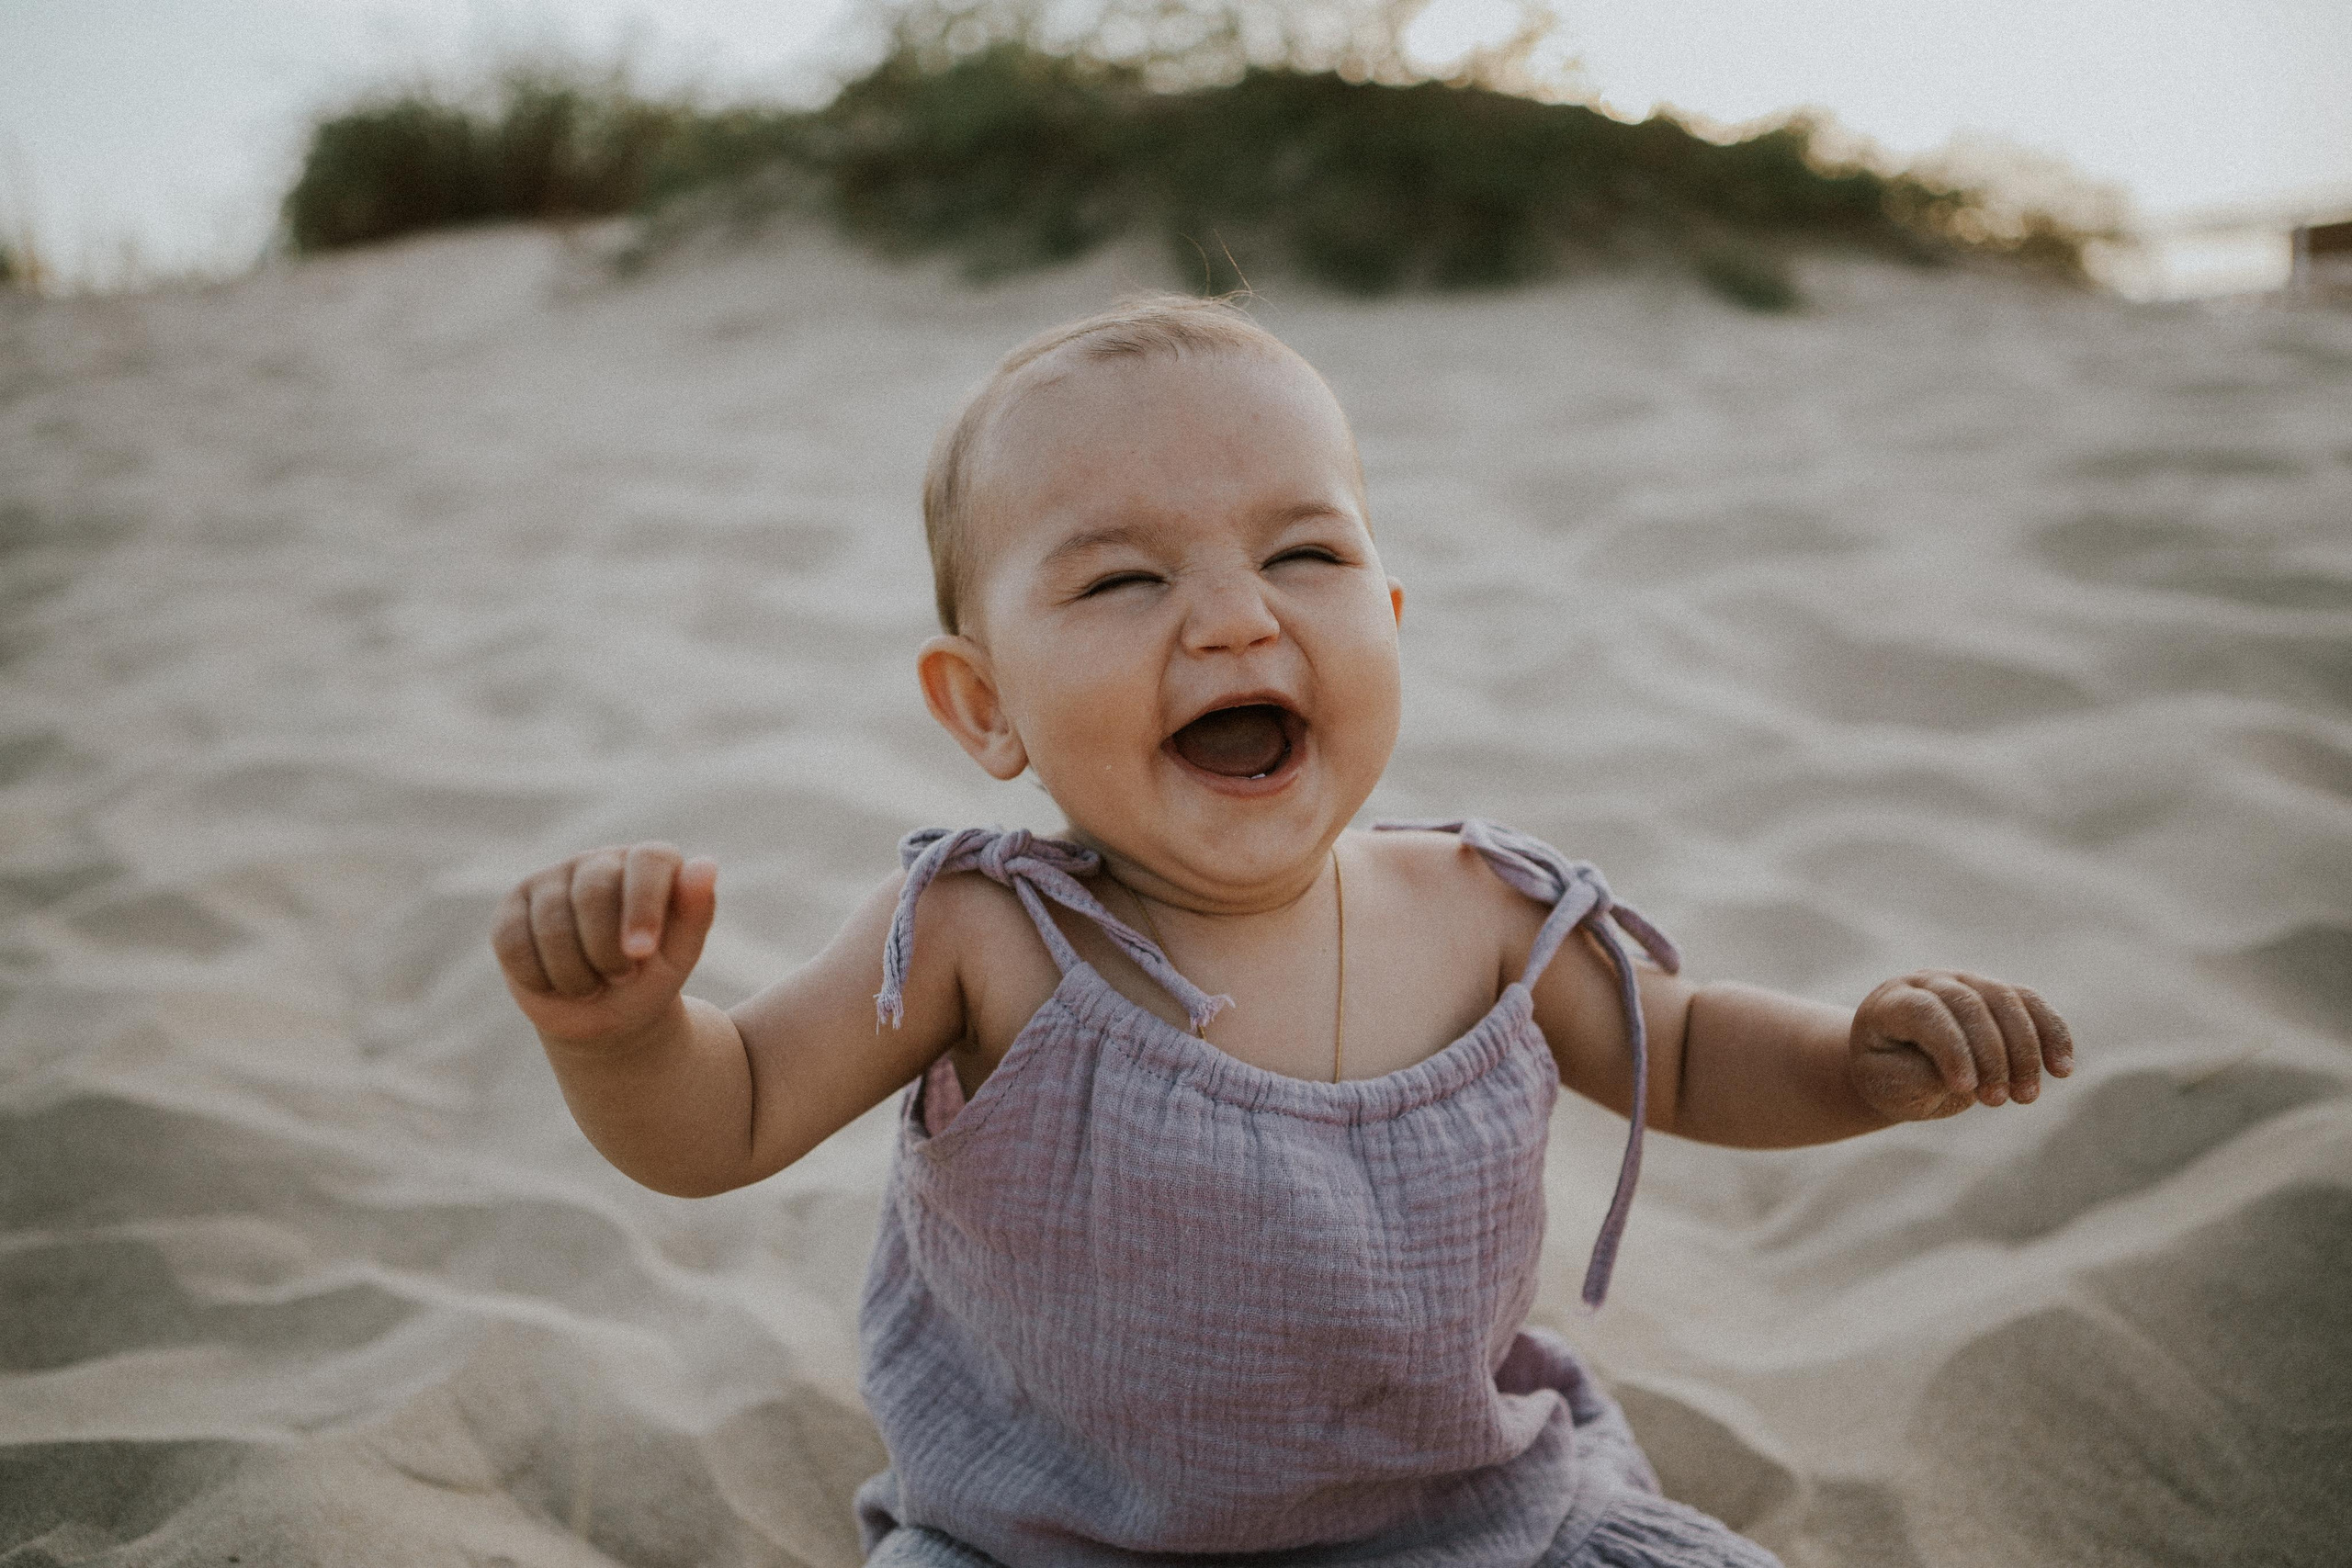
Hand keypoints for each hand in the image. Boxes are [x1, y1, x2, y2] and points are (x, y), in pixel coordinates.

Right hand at [492, 843, 717, 1046]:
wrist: (608, 1013)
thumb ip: (696, 909)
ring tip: (593, 985)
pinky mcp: (513, 908)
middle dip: (607, 950)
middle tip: (621, 976)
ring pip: (552, 923)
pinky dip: (539, 977)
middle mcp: (598, 861)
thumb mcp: (681, 952)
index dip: (643, 907)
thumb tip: (706, 866)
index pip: (647, 862)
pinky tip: (557, 983)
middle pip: (594, 892)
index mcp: (649, 862)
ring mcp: (551, 880)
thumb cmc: (652, 975)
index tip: (641, 953)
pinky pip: (514, 941)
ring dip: (576, 973)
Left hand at [1849, 970, 2074, 1121]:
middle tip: (1999, 1101)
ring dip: (2025, 1051)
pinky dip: (2052, 1034)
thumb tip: (1967, 1073)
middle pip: (1970, 1005)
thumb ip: (1920, 1074)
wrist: (1895, 1066)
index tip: (1965, 1088)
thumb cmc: (1887, 1077)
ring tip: (2027, 1097)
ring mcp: (1964, 982)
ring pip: (2006, 1001)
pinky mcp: (1994, 994)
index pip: (1925, 1013)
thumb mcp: (1889, 1084)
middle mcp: (1929, 982)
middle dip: (1991, 1055)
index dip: (1951, 1048)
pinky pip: (2031, 1005)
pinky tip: (2062, 1069)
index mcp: (1892, 1002)